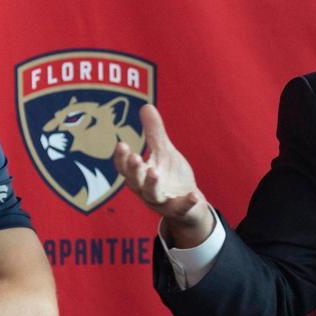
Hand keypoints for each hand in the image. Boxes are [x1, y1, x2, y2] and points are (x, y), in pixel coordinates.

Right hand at [114, 104, 213, 246]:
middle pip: (135, 181)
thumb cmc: (171, 177)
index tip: (121, 145)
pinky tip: (194, 195)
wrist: (189, 205)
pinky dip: (187, 202)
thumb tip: (146, 106)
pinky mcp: (178, 209)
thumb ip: (154, 133)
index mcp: (139, 175)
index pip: (125, 168)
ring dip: (152, 184)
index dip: (121, 158)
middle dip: (134, 170)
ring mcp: (162, 201)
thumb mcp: (163, 152)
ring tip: (154, 171)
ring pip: (153, 195)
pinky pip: (181, 207)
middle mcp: (145, 190)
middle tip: (134, 156)